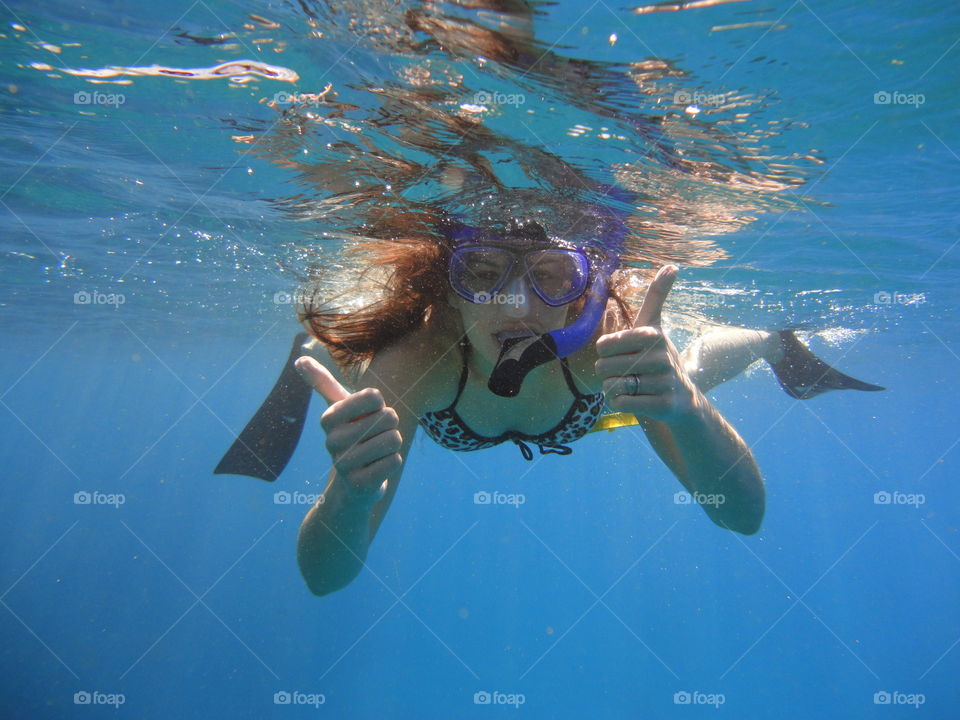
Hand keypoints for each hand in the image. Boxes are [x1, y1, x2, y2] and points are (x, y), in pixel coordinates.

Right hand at [295, 357, 402, 500]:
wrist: (353, 483)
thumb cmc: (352, 436)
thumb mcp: (338, 408)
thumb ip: (323, 383)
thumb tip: (299, 358)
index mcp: (329, 418)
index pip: (374, 396)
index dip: (380, 405)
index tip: (368, 415)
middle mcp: (332, 441)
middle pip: (388, 418)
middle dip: (390, 426)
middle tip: (374, 436)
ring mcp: (344, 465)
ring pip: (393, 439)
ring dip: (392, 445)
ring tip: (376, 451)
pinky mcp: (359, 484)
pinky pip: (394, 462)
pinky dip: (392, 462)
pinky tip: (377, 467)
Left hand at [595, 265, 698, 422]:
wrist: (680, 396)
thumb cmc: (657, 356)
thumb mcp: (655, 326)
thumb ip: (657, 296)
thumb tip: (673, 265)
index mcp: (651, 335)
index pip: (602, 345)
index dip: (605, 352)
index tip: (622, 353)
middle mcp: (660, 357)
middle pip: (604, 367)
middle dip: (608, 373)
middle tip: (627, 372)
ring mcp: (663, 382)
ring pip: (611, 386)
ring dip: (614, 388)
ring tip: (632, 386)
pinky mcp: (663, 405)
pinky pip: (620, 403)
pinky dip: (619, 403)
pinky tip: (634, 399)